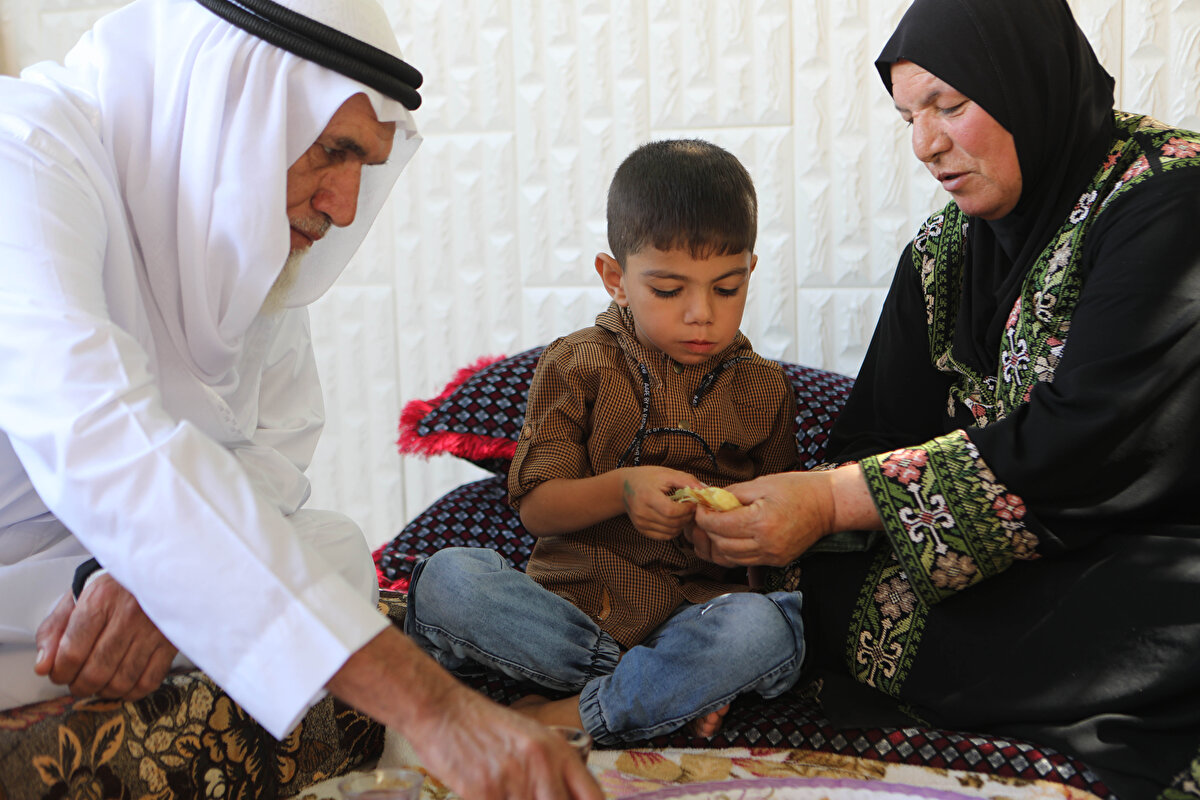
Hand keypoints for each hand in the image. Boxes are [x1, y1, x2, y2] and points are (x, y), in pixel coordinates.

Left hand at [34, 573, 177, 700]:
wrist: (158, 570)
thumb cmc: (114, 588)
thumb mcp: (77, 598)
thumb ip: (53, 631)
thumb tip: (43, 666)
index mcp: (101, 600)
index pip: (71, 653)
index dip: (60, 672)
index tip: (58, 673)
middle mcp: (129, 615)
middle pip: (96, 672)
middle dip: (79, 686)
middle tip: (77, 682)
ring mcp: (153, 630)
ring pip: (122, 681)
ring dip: (104, 691)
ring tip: (98, 684)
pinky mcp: (170, 641)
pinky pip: (149, 680)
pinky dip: (132, 691)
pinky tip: (123, 684)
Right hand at [413, 684, 601, 799]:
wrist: (443, 710)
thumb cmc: (487, 727)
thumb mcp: (531, 739)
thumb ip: (554, 768)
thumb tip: (569, 796)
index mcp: (558, 750)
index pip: (592, 796)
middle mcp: (541, 764)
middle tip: (530, 798)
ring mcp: (514, 779)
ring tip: (508, 792)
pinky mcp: (485, 792)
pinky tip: (488, 794)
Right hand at [620, 466, 701, 540]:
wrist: (625, 486)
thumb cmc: (647, 477)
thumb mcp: (666, 473)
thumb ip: (687, 480)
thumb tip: (705, 490)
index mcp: (647, 496)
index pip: (671, 511)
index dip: (686, 510)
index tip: (693, 503)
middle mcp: (641, 512)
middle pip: (672, 523)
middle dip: (687, 517)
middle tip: (692, 509)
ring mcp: (641, 523)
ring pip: (670, 532)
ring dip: (682, 525)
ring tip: (684, 513)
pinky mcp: (641, 530)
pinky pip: (663, 536)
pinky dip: (673, 530)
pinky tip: (675, 520)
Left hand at [689, 467, 879, 566]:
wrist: (828, 505)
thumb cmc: (796, 489)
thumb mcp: (761, 483)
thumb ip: (732, 494)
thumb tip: (709, 499)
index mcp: (761, 521)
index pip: (718, 525)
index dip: (702, 516)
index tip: (699, 507)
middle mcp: (766, 544)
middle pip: (721, 544)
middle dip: (707, 531)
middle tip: (704, 517)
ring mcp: (772, 556)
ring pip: (730, 558)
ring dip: (718, 544)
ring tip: (715, 528)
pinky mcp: (777, 561)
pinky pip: (745, 562)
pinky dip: (732, 552)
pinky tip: (730, 538)